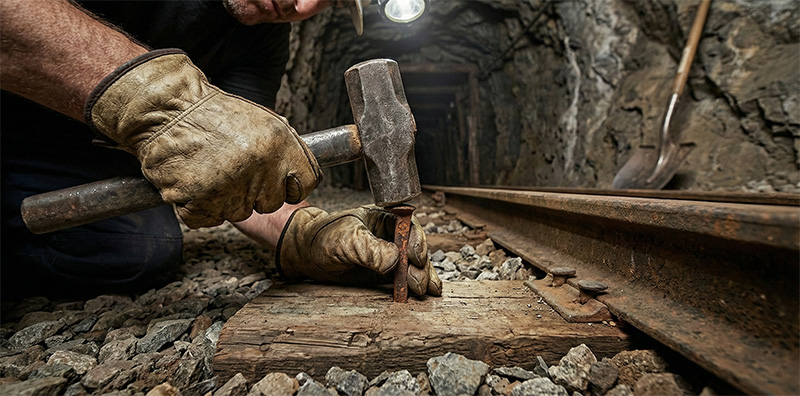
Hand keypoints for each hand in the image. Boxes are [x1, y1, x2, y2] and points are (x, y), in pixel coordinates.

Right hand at [85, 49, 321, 227]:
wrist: (167, 110)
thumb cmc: (213, 115)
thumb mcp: (265, 122)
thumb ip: (288, 150)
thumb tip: (304, 175)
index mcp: (278, 146)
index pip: (305, 184)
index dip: (290, 185)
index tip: (276, 180)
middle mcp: (258, 168)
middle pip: (270, 203)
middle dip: (254, 191)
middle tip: (232, 168)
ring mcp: (228, 188)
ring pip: (239, 213)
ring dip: (225, 199)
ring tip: (210, 170)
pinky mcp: (199, 202)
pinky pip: (208, 219)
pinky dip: (199, 208)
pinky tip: (194, 182)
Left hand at [277, 206, 442, 296]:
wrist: (307, 254)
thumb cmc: (324, 238)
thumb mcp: (347, 240)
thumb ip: (370, 249)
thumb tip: (395, 260)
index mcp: (384, 218)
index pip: (409, 227)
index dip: (417, 241)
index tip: (416, 257)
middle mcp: (391, 236)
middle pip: (415, 248)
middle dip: (421, 266)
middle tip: (419, 283)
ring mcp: (389, 255)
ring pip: (414, 265)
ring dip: (423, 277)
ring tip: (427, 292)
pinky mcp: (385, 273)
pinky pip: (404, 278)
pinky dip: (416, 285)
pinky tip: (426, 293)